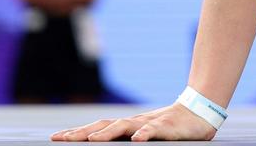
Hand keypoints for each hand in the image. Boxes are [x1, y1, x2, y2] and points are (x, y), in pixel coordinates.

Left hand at [50, 102, 216, 141]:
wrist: (199, 112)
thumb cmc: (171, 127)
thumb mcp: (146, 135)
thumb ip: (129, 138)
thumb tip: (104, 144)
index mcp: (128, 125)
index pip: (98, 127)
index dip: (78, 132)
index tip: (56, 137)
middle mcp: (135, 122)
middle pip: (105, 125)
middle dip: (82, 132)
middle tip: (62, 139)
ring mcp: (150, 123)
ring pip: (125, 126)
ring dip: (108, 133)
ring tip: (92, 140)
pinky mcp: (167, 127)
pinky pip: (155, 130)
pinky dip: (146, 134)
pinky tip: (138, 139)